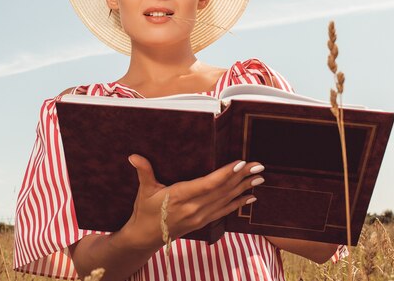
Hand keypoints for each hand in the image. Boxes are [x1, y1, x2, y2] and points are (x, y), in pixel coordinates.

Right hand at [120, 154, 264, 250]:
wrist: (145, 237)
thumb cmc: (145, 211)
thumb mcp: (143, 191)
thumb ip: (143, 171)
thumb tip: (133, 155)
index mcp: (180, 196)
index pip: (208, 184)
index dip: (225, 174)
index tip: (240, 163)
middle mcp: (194, 208)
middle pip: (223, 190)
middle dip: (242, 177)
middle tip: (258, 166)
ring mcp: (200, 216)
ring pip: (226, 200)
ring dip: (244, 188)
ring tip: (259, 178)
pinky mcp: (202, 222)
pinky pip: (224, 211)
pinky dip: (238, 203)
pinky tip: (250, 196)